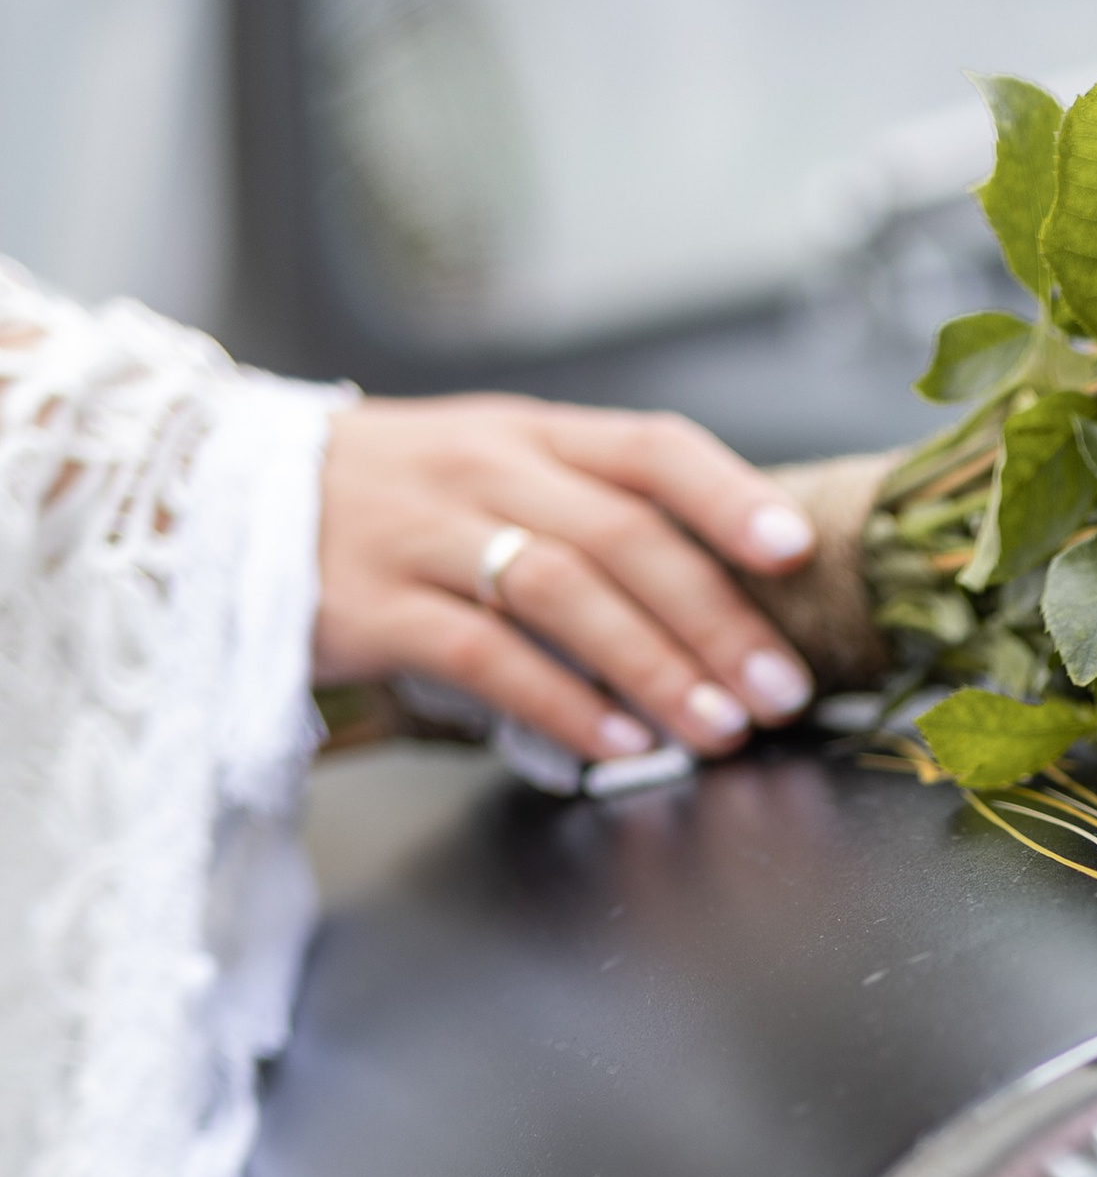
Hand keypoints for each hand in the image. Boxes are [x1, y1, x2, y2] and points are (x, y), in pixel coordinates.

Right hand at [313, 395, 825, 763]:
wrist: (221, 498)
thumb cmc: (396, 505)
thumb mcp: (492, 476)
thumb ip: (590, 517)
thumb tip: (721, 603)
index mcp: (529, 433)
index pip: (649, 447)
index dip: (728, 495)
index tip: (795, 552)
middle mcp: (482, 468)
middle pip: (621, 535)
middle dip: (714, 618)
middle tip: (780, 689)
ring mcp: (421, 533)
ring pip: (560, 592)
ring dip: (653, 667)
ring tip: (716, 729)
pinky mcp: (369, 604)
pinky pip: (482, 655)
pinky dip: (559, 704)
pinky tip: (614, 743)